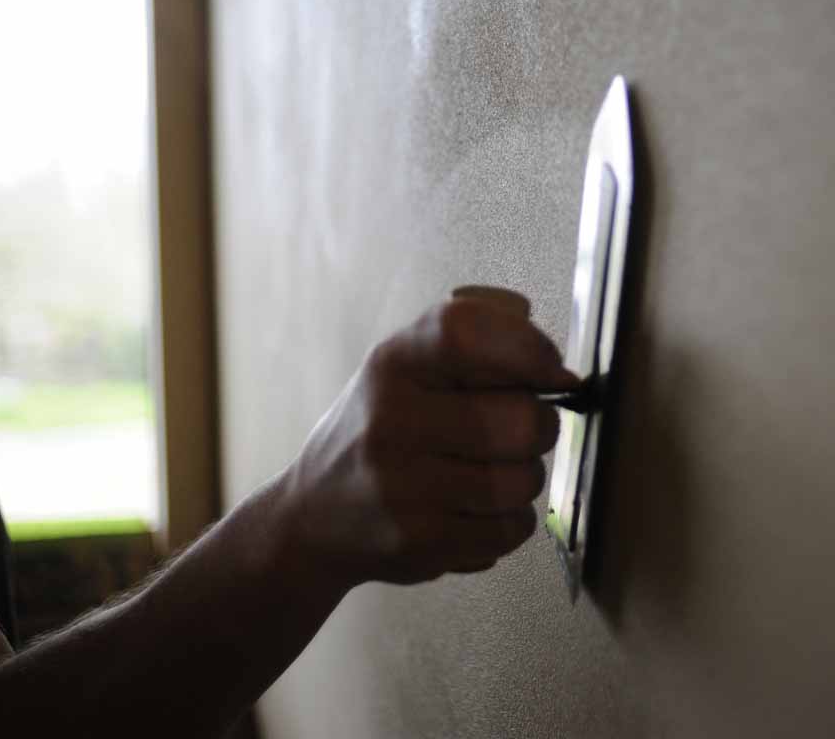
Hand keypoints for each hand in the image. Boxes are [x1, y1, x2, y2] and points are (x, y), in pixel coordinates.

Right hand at [278, 287, 578, 590]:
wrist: (314, 514)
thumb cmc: (380, 427)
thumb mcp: (406, 366)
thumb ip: (475, 344)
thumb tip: (560, 373)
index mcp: (393, 362)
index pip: (467, 333)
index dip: (528, 349)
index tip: (550, 371)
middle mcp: (391, 418)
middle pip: (519, 419)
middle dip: (539, 424)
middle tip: (519, 428)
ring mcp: (402, 485)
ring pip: (522, 480)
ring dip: (523, 477)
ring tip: (491, 470)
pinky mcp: (419, 542)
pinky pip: (511, 528)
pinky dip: (509, 519)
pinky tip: (477, 507)